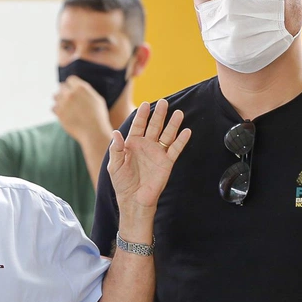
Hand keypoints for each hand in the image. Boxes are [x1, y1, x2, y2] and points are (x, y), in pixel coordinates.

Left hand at [52, 76, 112, 146]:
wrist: (93, 132)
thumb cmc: (98, 116)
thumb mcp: (97, 99)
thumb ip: (86, 91)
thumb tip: (78, 87)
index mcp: (81, 88)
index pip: (70, 79)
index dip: (71, 85)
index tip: (72, 89)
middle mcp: (71, 93)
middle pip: (61, 87)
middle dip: (64, 92)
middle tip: (68, 99)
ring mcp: (63, 103)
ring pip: (55, 96)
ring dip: (59, 100)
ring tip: (66, 106)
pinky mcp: (59, 113)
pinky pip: (53, 107)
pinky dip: (57, 110)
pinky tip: (64, 114)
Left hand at [108, 99, 190, 214]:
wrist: (134, 199)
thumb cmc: (122, 183)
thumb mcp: (115, 165)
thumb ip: (116, 149)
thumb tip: (116, 133)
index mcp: (132, 144)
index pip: (138, 126)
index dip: (142, 115)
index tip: (146, 104)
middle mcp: (146, 146)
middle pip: (154, 126)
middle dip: (159, 114)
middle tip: (165, 102)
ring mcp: (157, 153)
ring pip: (167, 135)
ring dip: (173, 124)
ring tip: (179, 113)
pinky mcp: (167, 162)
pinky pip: (175, 149)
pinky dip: (181, 140)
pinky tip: (186, 131)